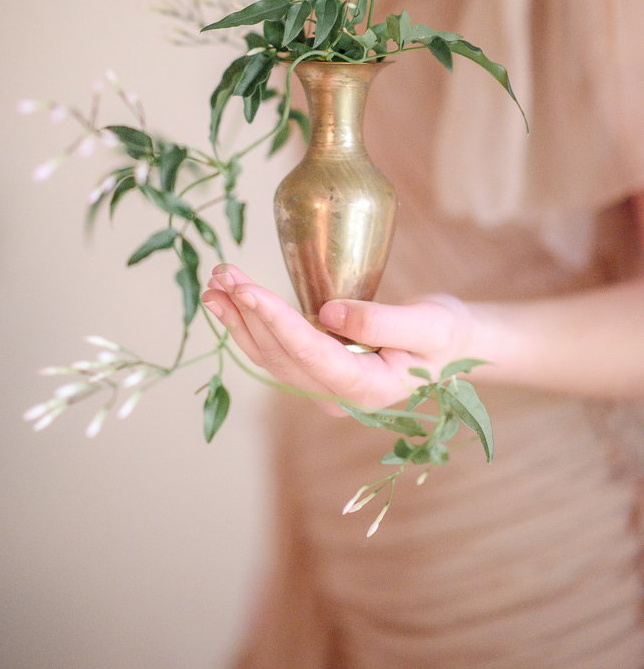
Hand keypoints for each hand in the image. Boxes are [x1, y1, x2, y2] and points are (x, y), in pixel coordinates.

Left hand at [202, 264, 475, 414]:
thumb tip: (327, 313)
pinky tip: (227, 302)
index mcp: (368, 388)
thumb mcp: (428, 324)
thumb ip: (381, 321)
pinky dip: (248, 325)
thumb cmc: (446, 335)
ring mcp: (324, 388)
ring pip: (270, 356)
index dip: (277, 323)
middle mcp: (338, 395)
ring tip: (215, 283)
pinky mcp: (316, 372)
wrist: (453, 349)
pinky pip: (275, 351)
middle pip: (281, 356)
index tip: (248, 290)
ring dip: (239, 319)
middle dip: (249, 312)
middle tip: (222, 273)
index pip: (312, 355)